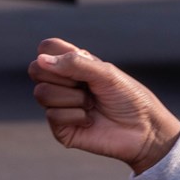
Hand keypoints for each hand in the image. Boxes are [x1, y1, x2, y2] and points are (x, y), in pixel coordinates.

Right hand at [28, 38, 179, 173]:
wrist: (143, 131)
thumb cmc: (129, 98)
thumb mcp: (105, 73)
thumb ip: (74, 63)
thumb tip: (40, 60)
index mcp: (74, 65)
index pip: (46, 49)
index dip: (53, 53)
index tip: (78, 61)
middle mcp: (63, 83)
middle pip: (35, 70)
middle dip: (63, 77)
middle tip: (85, 85)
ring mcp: (60, 106)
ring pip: (41, 93)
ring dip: (73, 98)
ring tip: (92, 104)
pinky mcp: (61, 128)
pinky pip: (52, 116)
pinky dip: (76, 116)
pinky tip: (90, 120)